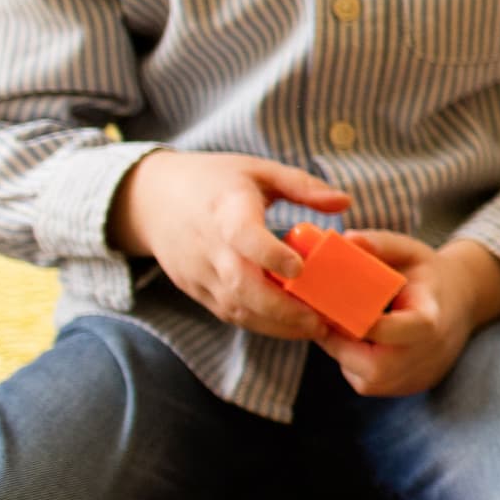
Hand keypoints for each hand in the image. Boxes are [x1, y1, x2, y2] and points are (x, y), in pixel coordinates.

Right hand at [113, 151, 354, 342]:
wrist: (152, 199)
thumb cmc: (215, 180)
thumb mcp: (259, 170)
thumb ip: (303, 185)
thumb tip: (346, 201)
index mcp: (225, 209)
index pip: (242, 236)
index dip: (269, 255)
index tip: (300, 269)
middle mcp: (207, 245)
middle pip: (239, 285)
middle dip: (281, 308)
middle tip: (320, 320)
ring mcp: (197, 272)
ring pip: (233, 307)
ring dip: (274, 323)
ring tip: (313, 328)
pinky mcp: (195, 289)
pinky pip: (227, 312)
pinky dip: (258, 323)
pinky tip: (288, 325)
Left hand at [325, 236, 499, 399]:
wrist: (463, 301)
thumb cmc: (428, 275)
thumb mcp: (408, 251)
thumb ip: (378, 244)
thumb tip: (346, 240)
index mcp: (431, 318)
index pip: (389, 331)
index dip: (354, 323)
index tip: (329, 306)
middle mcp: (429, 354)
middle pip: (374, 367)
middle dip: (342, 345)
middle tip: (325, 320)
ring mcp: (421, 375)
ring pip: (366, 380)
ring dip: (346, 356)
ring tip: (345, 327)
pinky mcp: (412, 387)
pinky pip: (370, 384)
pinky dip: (356, 365)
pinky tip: (361, 342)